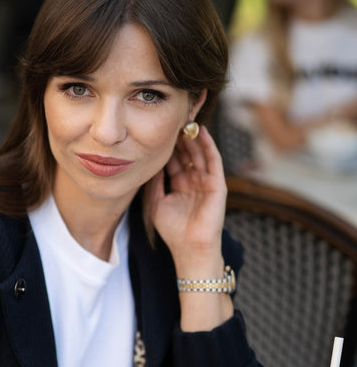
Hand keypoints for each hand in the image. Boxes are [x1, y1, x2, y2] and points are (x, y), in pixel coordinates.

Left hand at [143, 125, 226, 267]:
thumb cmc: (172, 230)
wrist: (190, 247)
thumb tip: (150, 161)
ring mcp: (206, 182)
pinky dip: (208, 145)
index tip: (158, 130)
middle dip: (180, 137)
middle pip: (188, 154)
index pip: (175, 160)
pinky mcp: (217, 184)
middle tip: (172, 118)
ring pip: (200, 153)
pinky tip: (201, 132)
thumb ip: (155, 181)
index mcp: (180, 185)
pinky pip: (213, 160)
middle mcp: (194, 181)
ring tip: (185, 120)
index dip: (168, 146)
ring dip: (193, 137)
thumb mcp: (157, 202)